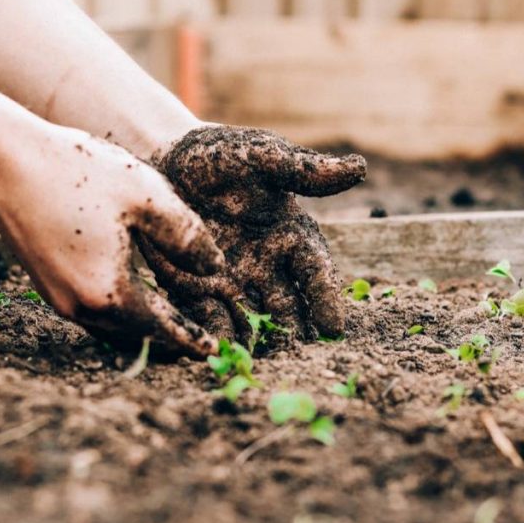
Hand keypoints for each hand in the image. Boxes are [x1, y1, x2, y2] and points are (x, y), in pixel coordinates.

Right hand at [0, 125, 224, 356]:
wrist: (3, 160)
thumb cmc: (77, 172)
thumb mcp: (146, 196)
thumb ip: (187, 236)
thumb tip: (214, 268)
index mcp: (110, 293)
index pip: (162, 328)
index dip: (191, 339)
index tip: (212, 351)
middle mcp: (80, 307)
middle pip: (135, 335)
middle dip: (168, 339)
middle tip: (197, 341)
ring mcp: (58, 297)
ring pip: (111, 326)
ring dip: (142, 327)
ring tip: (171, 321)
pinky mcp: (45, 283)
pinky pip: (92, 311)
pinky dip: (118, 311)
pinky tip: (132, 294)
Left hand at [141, 126, 365, 342]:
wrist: (164, 160)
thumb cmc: (220, 155)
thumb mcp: (261, 156)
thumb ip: (303, 170)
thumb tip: (359, 168)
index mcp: (291, 236)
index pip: (316, 272)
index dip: (326, 299)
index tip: (334, 327)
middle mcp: (268, 267)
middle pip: (289, 308)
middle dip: (295, 334)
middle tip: (300, 359)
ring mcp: (234, 282)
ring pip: (253, 321)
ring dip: (258, 344)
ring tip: (261, 367)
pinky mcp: (197, 291)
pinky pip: (210, 319)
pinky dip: (216, 337)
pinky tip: (217, 354)